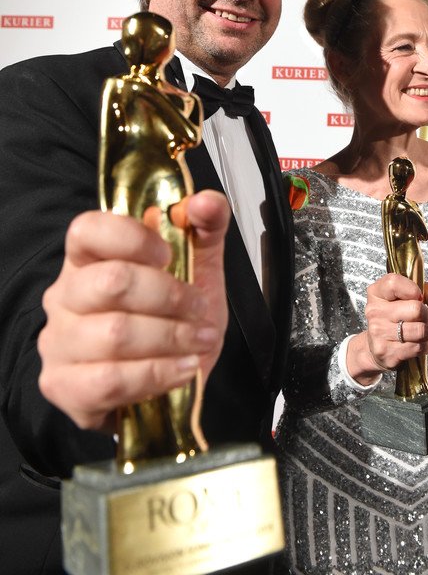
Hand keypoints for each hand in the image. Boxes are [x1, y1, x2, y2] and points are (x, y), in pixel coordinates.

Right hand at [38, 190, 229, 431]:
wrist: (170, 380)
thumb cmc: (174, 317)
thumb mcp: (198, 267)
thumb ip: (206, 227)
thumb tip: (204, 202)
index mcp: (89, 258)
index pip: (88, 230)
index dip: (132, 237)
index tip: (169, 255)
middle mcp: (65, 295)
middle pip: (112, 282)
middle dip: (170, 297)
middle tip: (200, 309)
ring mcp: (58, 342)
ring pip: (115, 334)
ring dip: (172, 338)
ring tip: (199, 341)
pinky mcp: (64, 387)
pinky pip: (110, 380)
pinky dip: (158, 374)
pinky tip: (182, 368)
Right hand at [346, 273, 427, 384]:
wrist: (376, 347)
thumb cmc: (396, 317)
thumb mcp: (407, 297)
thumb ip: (427, 291)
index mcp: (377, 293)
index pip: (394, 283)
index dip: (413, 289)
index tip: (419, 297)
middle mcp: (374, 311)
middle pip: (415, 309)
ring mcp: (378, 332)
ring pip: (420, 330)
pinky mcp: (386, 352)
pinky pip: (417, 348)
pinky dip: (427, 346)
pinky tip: (424, 343)